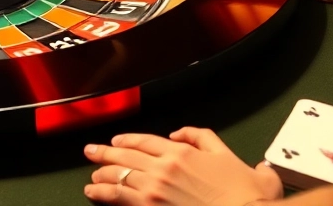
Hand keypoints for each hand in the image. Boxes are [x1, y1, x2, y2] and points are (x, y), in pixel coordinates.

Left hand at [85, 128, 282, 205]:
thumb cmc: (242, 191)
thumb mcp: (226, 153)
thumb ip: (202, 137)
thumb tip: (178, 134)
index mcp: (181, 152)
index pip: (144, 141)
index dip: (127, 140)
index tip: (115, 142)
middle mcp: (163, 168)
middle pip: (125, 157)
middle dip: (103, 153)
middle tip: (90, 152)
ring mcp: (154, 190)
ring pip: (118, 176)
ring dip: (101, 173)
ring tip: (92, 175)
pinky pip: (118, 197)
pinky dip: (102, 193)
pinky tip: (93, 192)